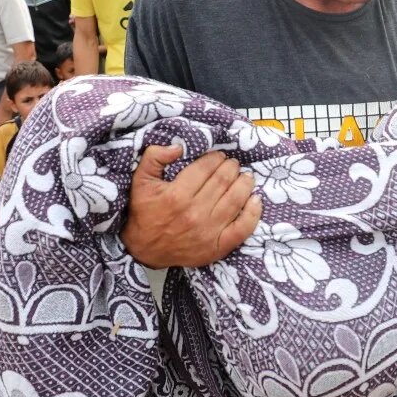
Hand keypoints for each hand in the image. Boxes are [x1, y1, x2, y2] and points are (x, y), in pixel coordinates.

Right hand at [121, 145, 261, 267]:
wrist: (144, 250)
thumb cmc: (144, 213)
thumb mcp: (140, 181)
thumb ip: (154, 157)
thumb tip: (178, 146)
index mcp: (177, 194)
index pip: (206, 168)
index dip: (216, 158)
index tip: (219, 156)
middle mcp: (194, 212)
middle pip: (223, 181)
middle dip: (231, 168)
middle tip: (232, 164)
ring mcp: (208, 231)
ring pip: (236, 200)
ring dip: (245, 184)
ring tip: (246, 177)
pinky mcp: (217, 247)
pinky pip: (242, 228)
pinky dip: (253, 212)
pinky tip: (255, 200)